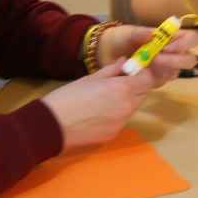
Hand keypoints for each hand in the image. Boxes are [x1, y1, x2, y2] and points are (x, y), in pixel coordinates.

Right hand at [41, 62, 155, 151]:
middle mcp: (127, 107)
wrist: (51, 126)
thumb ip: (112, 70)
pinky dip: (116, 115)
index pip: (147, 79)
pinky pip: (121, 121)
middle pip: (142, 94)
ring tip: (104, 99)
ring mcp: (121, 123)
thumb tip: (125, 61)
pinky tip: (97, 114)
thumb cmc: (68, 97)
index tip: (132, 71)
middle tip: (117, 83)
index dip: (142, 74)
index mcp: (122, 89)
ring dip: (126, 101)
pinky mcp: (113, 135)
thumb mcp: (90, 78)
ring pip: (132, 108)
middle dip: (135, 87)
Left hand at [98, 27, 197, 84]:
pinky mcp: (155, 79)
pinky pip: (163, 81)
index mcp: (170, 37)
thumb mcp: (129, 32)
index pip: (191, 39)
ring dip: (165, 70)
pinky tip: (142, 75)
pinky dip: (156, 78)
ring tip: (146, 67)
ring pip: (177, 72)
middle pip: (190, 59)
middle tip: (157, 60)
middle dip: (177, 60)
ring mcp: (165, 67)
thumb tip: (153, 34)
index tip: (166, 47)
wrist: (107, 52)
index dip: (185, 44)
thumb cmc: (121, 38)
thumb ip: (140, 33)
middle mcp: (172, 52)